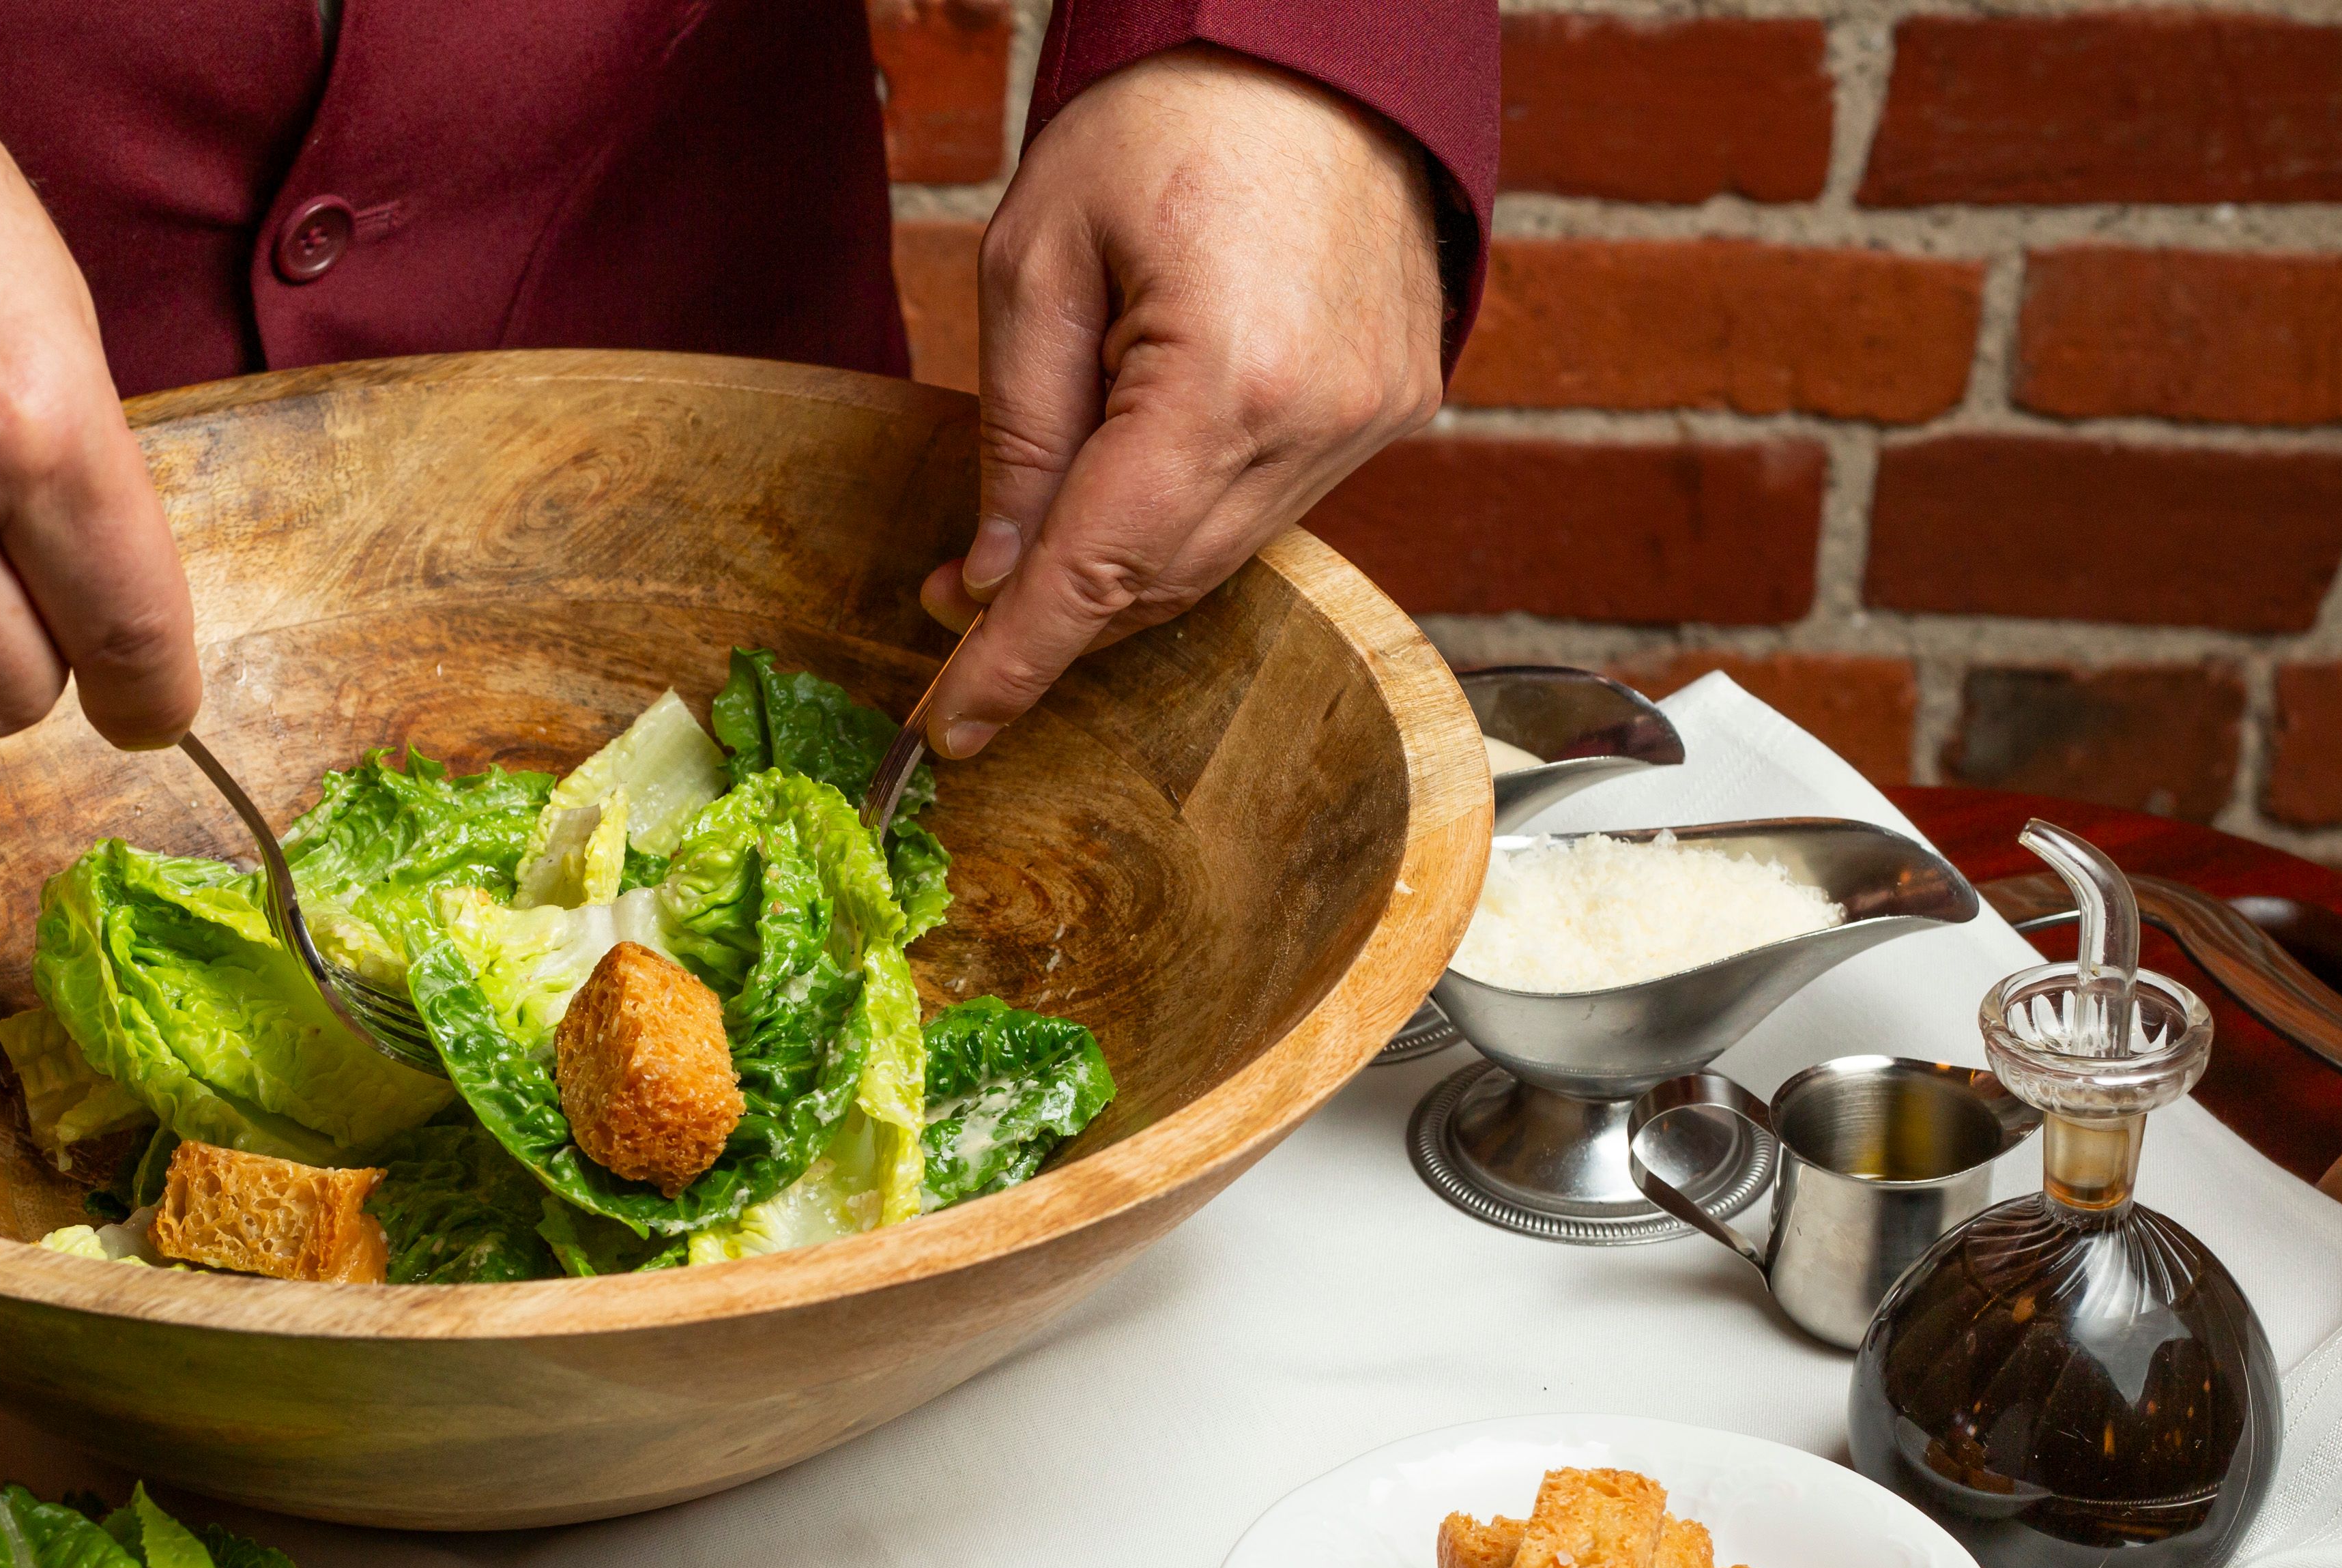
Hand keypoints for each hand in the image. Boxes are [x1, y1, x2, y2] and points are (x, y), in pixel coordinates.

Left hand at [918, 46, 1445, 756]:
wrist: (1317, 42)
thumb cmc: (1170, 115)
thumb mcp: (1036, 257)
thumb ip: (1017, 430)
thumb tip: (995, 576)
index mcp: (1226, 378)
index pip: (1099, 568)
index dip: (1016, 659)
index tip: (950, 726)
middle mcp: (1318, 420)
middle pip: (1160, 582)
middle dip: (1054, 615)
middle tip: (956, 605)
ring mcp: (1369, 419)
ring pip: (1217, 559)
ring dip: (1120, 571)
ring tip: (1031, 540)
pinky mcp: (1391, 405)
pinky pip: (1270, 506)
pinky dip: (1189, 521)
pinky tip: (1133, 481)